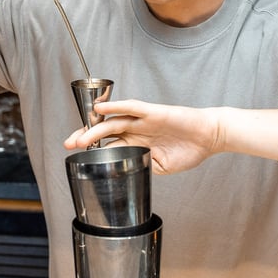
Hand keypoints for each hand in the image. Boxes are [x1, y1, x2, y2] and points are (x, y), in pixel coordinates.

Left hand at [63, 99, 222, 175]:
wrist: (209, 137)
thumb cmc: (189, 150)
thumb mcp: (161, 165)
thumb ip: (141, 165)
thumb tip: (122, 171)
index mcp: (137, 143)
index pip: (108, 144)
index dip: (91, 149)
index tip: (75, 155)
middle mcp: (136, 130)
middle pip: (104, 132)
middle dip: (85, 138)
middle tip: (68, 145)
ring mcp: (143, 120)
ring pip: (113, 122)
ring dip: (95, 128)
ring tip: (79, 137)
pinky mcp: (153, 112)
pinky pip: (131, 108)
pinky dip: (115, 107)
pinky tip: (101, 107)